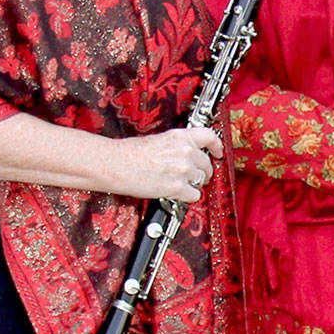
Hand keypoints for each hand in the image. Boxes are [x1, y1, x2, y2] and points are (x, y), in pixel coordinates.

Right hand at [108, 126, 222, 203]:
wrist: (116, 164)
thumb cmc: (130, 153)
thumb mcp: (158, 139)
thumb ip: (177, 145)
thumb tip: (187, 153)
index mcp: (180, 136)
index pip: (209, 137)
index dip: (217, 146)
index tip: (218, 152)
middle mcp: (185, 151)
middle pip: (207, 164)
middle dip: (203, 171)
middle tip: (196, 176)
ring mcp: (183, 170)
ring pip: (201, 180)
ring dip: (193, 184)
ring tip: (180, 184)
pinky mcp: (177, 187)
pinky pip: (194, 195)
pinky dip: (188, 197)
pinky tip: (178, 194)